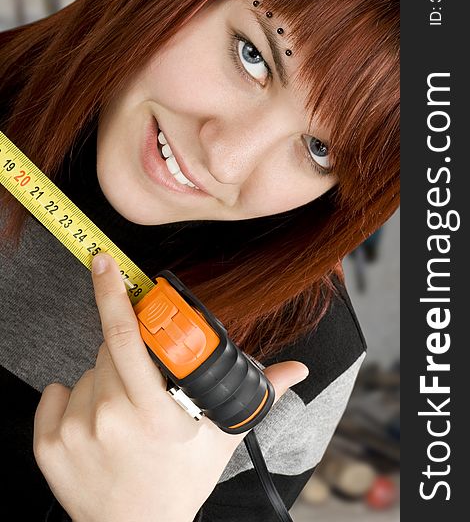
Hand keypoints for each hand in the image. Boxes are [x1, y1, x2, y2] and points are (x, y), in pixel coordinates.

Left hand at [34, 253, 308, 521]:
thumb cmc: (179, 483)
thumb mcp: (222, 438)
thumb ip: (260, 396)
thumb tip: (297, 371)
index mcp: (153, 412)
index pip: (126, 336)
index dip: (113, 292)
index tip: (105, 264)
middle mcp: (110, 419)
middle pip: (108, 347)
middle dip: (129, 351)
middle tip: (147, 384)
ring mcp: (75, 433)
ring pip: (87, 370)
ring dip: (107, 379)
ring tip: (127, 412)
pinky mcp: (49, 445)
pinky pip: (56, 393)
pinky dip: (75, 398)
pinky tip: (98, 422)